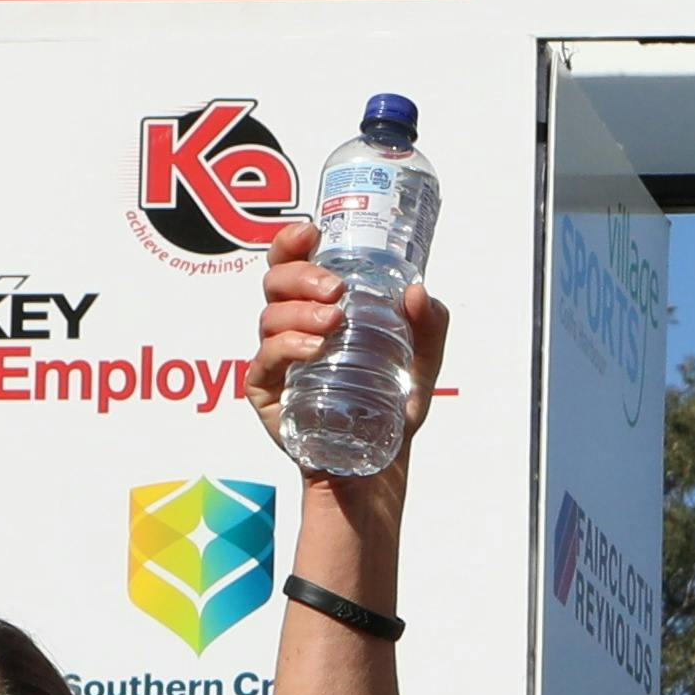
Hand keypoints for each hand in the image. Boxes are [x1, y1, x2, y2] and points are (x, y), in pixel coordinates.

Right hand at [248, 219, 448, 504]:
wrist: (378, 462)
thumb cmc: (390, 403)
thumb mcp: (422, 362)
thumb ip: (428, 326)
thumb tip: (419, 290)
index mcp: (316, 308)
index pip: (291, 264)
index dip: (291, 242)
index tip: (311, 232)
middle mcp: (289, 326)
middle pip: (275, 282)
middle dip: (302, 275)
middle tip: (336, 288)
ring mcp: (274, 357)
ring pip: (270, 317)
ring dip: (300, 311)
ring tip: (334, 321)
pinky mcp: (266, 390)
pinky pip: (266, 359)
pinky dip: (288, 347)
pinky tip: (314, 348)